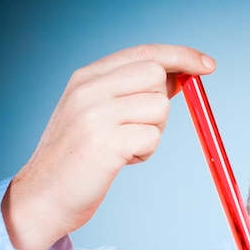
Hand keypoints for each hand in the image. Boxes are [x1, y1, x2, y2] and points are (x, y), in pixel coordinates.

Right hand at [2, 44, 215, 249]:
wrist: (43, 196)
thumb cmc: (76, 159)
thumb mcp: (95, 114)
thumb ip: (130, 93)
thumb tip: (178, 78)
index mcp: (86, 77)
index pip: (144, 53)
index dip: (181, 56)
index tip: (207, 65)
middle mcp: (89, 89)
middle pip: (156, 76)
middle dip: (161, 104)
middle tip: (138, 128)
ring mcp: (95, 114)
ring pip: (159, 108)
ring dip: (152, 133)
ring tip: (124, 148)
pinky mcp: (105, 142)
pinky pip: (153, 137)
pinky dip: (145, 153)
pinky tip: (120, 161)